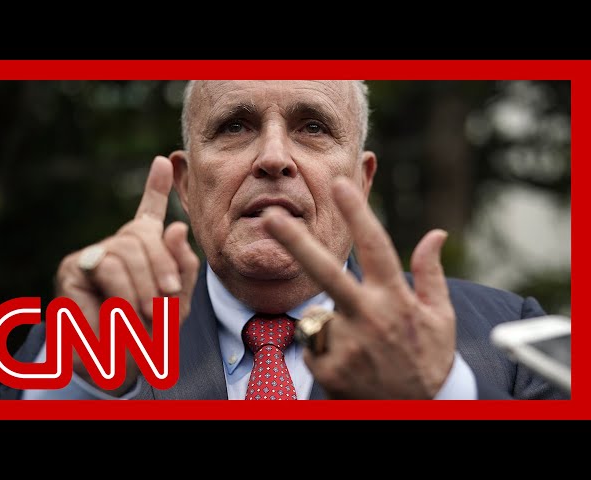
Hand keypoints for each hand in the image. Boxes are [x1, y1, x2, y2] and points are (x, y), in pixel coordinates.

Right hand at [55, 156, 199, 394]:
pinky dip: (123, 292)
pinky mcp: (72, 269)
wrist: (121, 364)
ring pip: (125, 250)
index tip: (164, 160)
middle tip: (169, 298)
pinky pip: (106, 266)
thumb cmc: (152, 330)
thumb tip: (176, 226)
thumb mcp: (179, 300)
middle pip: (142, 233)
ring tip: (145, 314)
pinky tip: (125, 311)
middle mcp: (118, 246)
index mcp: (145, 252)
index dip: (156, 188)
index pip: (149, 214)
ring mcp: (94, 254)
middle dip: (162, 266)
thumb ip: (183, 266)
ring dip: (142, 285)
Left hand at [262, 177, 455, 398]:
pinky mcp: (328, 369)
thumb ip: (431, 274)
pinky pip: (312, 343)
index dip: (357, 214)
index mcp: (395, 300)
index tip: (340, 184)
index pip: (375, 248)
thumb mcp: (441, 317)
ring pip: (316, 314)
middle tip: (271, 217)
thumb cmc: (429, 360)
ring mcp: (346, 346)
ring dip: (328, 322)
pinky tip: (349, 363)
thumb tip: (435, 233)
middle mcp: (368, 319)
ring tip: (360, 348)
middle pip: (325, 273)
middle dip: (296, 241)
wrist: (417, 414)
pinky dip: (324, 347)